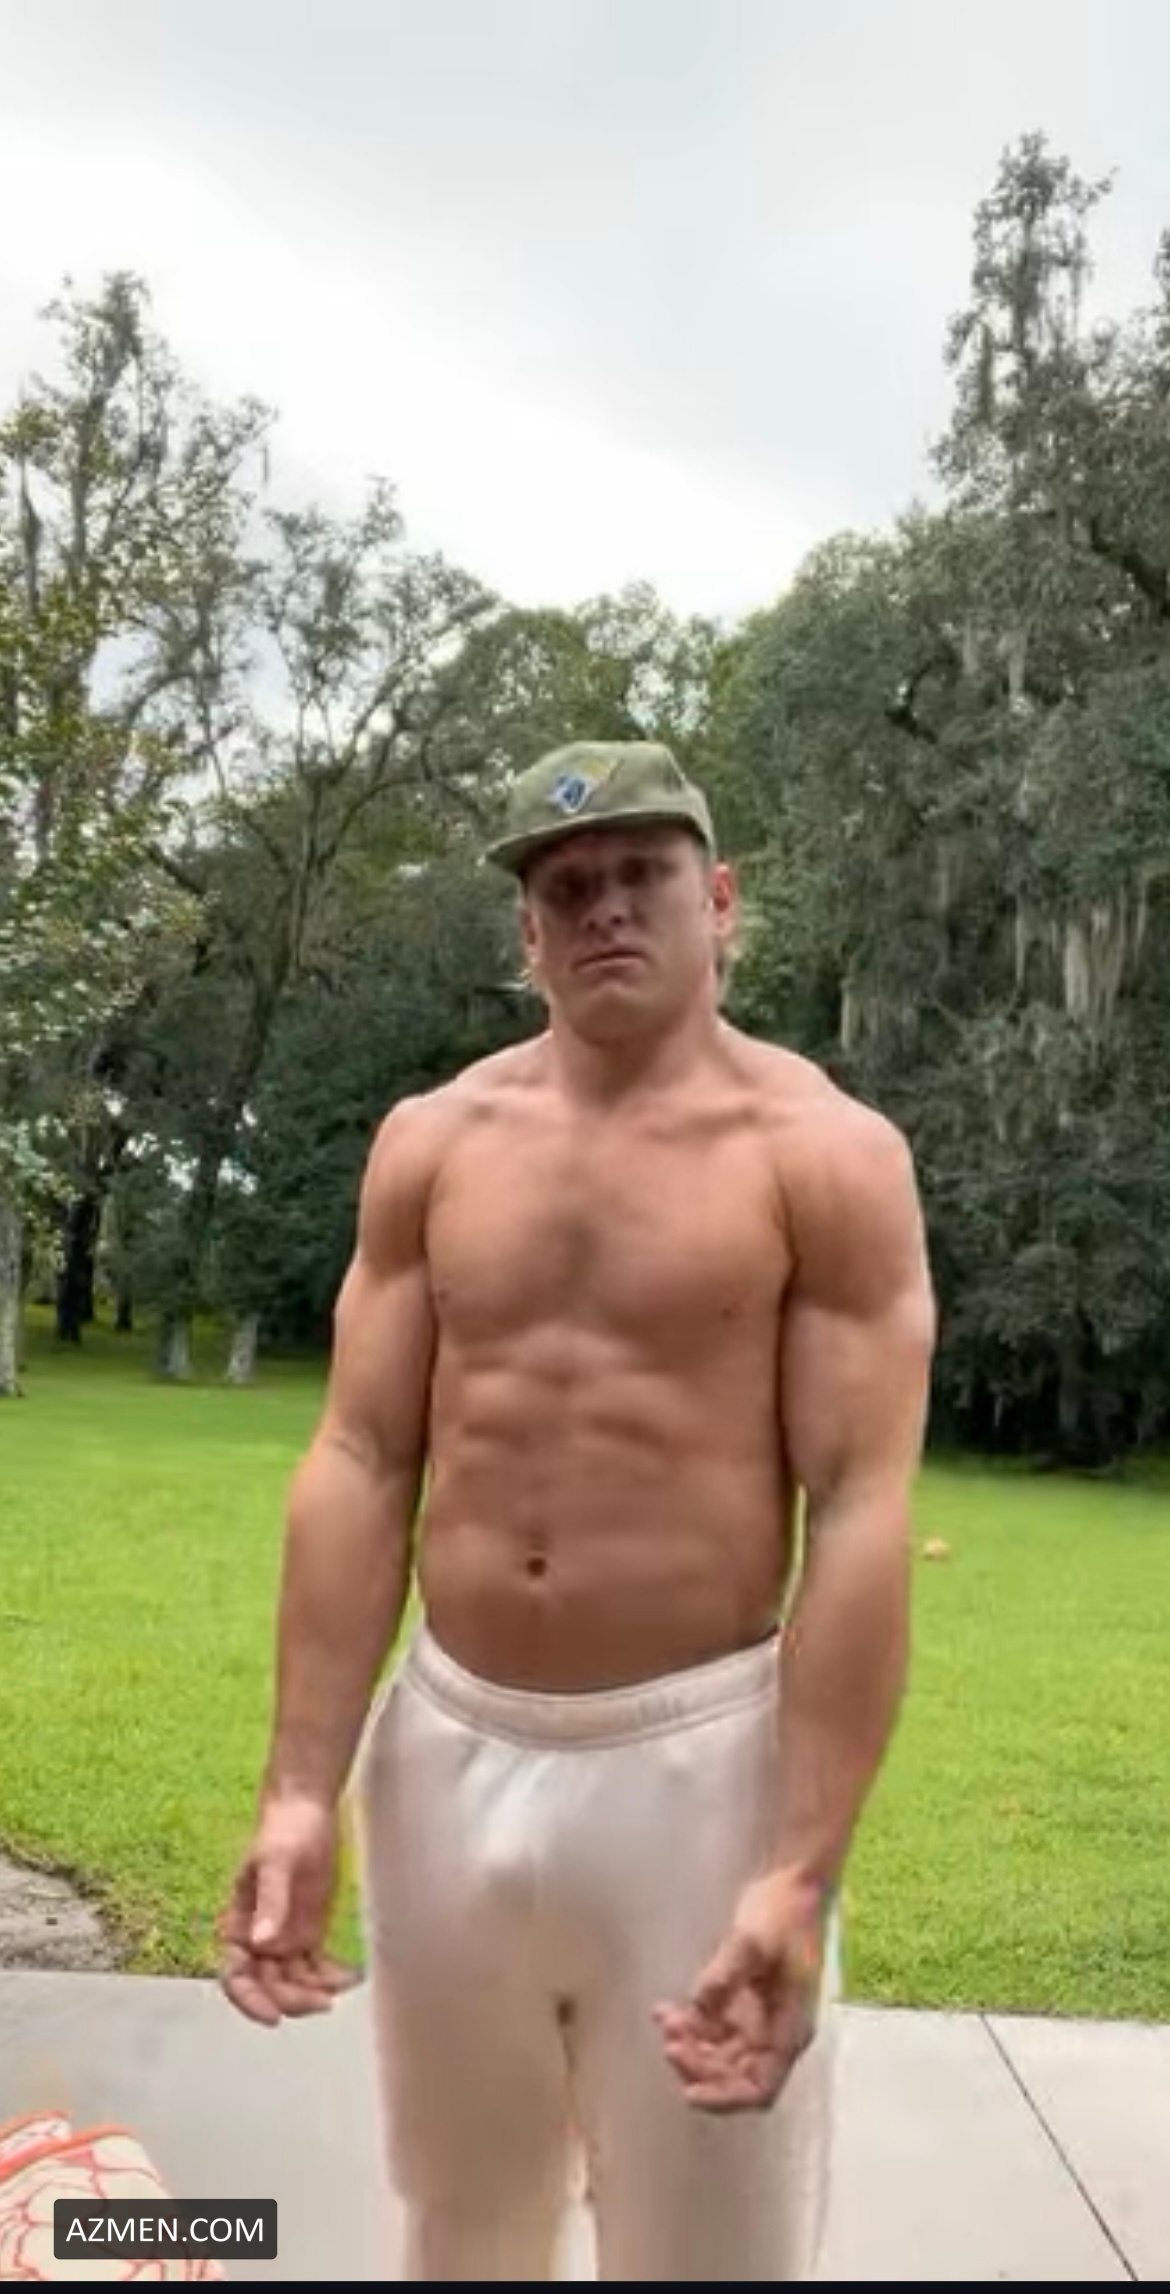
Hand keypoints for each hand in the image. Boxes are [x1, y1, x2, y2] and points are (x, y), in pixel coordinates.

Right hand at [217, 1794, 358, 2026]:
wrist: (308, 1812)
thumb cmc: (283, 1832)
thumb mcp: (275, 1862)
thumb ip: (270, 1901)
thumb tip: (262, 1943)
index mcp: (239, 1925)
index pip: (235, 1975)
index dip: (250, 2001)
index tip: (273, 2016)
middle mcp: (259, 1940)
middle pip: (268, 1986)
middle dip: (292, 1999)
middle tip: (323, 2001)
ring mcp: (284, 1940)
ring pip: (293, 1983)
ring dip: (313, 1992)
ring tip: (341, 1985)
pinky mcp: (308, 1934)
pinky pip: (316, 1968)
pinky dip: (330, 1978)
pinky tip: (348, 1976)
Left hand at [652, 1870, 824, 2112]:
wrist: (791, 1882)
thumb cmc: (783, 1913)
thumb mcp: (753, 1941)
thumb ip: (726, 1975)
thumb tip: (700, 2006)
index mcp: (790, 2030)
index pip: (759, 2086)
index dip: (725, 2097)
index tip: (689, 2093)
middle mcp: (775, 2034)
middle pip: (734, 2076)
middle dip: (699, 2066)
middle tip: (670, 2041)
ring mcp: (758, 2020)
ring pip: (718, 2055)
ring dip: (690, 2045)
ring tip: (665, 2018)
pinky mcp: (742, 2003)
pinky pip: (711, 2029)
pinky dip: (689, 2026)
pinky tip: (666, 2010)